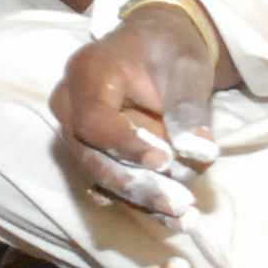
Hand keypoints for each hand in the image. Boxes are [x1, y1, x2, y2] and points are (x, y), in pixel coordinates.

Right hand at [52, 2, 220, 220]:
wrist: (157, 48)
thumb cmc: (168, 51)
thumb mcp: (186, 67)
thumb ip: (187, 108)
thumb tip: (198, 153)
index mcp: (86, 73)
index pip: (93, 120)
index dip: (126, 145)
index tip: (164, 160)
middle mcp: (69, 106)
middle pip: (91, 157)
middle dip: (137, 184)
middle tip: (180, 203)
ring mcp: (75, 135)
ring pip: (100, 176)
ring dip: (143, 200)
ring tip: (185, 216)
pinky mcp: (91, 156)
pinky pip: (110, 184)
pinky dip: (143, 202)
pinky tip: (176, 218)